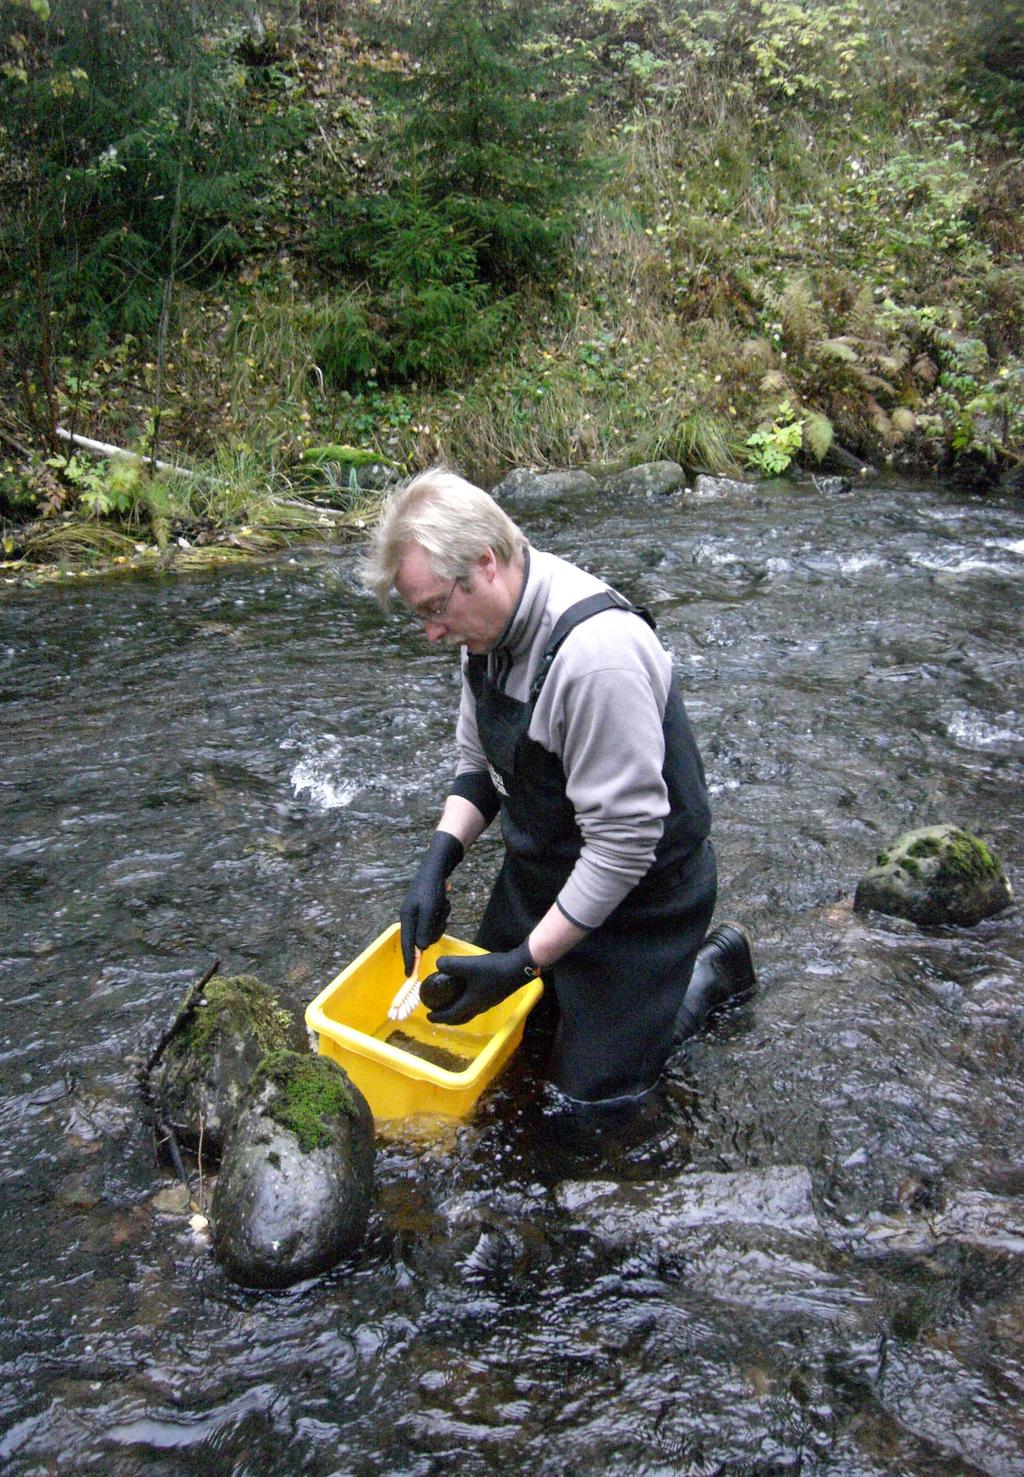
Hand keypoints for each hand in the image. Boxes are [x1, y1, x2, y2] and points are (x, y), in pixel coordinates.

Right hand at [399, 831, 463, 973]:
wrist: (437, 866)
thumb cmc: (431, 888)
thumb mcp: (429, 909)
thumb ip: (425, 929)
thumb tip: (421, 948)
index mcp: (407, 918)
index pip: (407, 944)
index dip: (409, 960)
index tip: (409, 975)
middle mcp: (411, 917)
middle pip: (423, 938)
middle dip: (435, 928)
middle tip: (441, 915)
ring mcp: (419, 913)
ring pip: (432, 929)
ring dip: (441, 919)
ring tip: (443, 904)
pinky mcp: (427, 909)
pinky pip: (437, 919)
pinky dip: (443, 912)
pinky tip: (444, 900)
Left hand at [427, 941, 538, 1025]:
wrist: (520, 967)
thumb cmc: (494, 969)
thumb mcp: (469, 965)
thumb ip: (451, 965)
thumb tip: (437, 964)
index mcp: (472, 1003)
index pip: (452, 1015)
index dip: (438, 1017)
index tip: (428, 1016)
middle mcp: (480, 1006)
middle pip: (462, 1018)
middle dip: (449, 1018)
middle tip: (438, 1013)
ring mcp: (489, 1001)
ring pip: (470, 1012)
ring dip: (459, 1011)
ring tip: (451, 1002)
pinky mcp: (495, 994)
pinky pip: (477, 1004)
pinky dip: (467, 1003)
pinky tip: (468, 990)